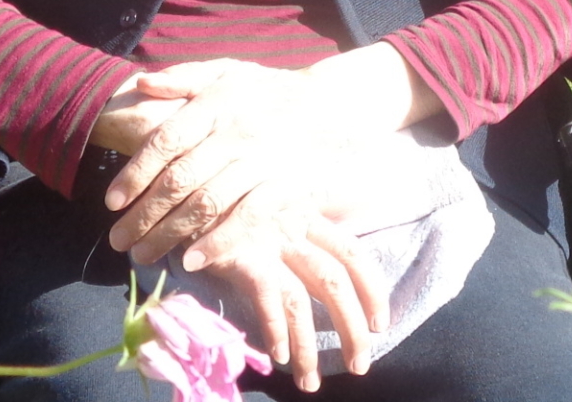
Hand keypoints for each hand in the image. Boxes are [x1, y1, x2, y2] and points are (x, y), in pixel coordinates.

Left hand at [104, 61, 329, 260]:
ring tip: (144, 254)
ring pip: (206, 203)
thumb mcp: (229, 71)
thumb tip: (142, 83)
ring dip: (170, 234)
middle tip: (118, 240)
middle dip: (143, 214)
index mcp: (216, 104)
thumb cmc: (270, 92)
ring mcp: (261, 161)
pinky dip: (218, 242)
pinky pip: (246, 219)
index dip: (135, 173)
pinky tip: (193, 259)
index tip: (112, 202)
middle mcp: (235, 133)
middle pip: (179, 180)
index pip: (165, 140)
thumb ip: (185, 78)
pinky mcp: (285, 187)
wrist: (332, 105)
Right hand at [184, 186, 389, 390]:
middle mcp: (292, 228)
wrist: (190, 189)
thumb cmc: (234, 198)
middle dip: (351, 327)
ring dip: (309, 346)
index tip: (381, 323)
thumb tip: (361, 200)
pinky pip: (267, 300)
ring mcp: (267, 243)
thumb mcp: (279, 195)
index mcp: (307, 214)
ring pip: (300, 300)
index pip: (352, 252)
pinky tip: (279, 357)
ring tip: (312, 382)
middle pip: (334, 282)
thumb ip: (318, 202)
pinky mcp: (242, 258)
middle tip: (359, 365)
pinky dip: (275, 330)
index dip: (371, 288)